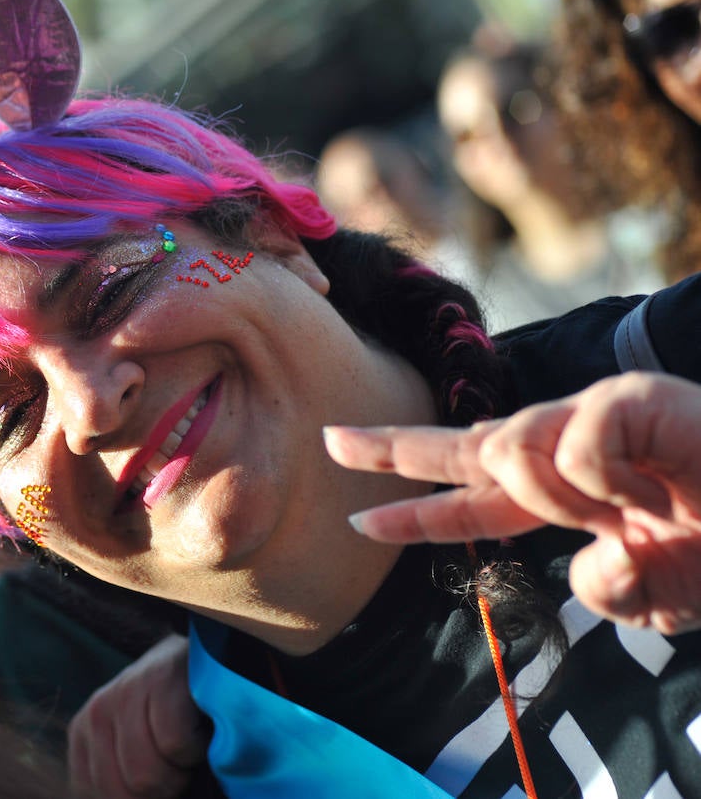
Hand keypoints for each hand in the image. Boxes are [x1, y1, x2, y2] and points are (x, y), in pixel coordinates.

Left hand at [68, 634, 208, 798]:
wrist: (205, 658)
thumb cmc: (177, 719)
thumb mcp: (140, 751)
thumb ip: (127, 780)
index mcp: (83, 738)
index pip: (103, 797)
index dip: (143, 797)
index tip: (161, 770)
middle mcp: (95, 715)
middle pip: (124, 793)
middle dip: (162, 788)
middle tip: (177, 760)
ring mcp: (122, 694)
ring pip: (146, 776)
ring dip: (181, 771)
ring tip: (188, 740)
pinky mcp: (156, 680)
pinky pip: (174, 746)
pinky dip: (197, 748)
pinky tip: (199, 726)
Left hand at [327, 372, 700, 633]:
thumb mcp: (659, 593)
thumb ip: (609, 591)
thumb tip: (584, 561)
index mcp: (567, 495)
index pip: (475, 502)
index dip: (419, 511)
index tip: (362, 522)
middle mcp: (568, 446)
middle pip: (462, 445)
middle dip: (393, 447)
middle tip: (331, 441)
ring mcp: (594, 414)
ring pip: (511, 450)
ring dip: (553, 497)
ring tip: (625, 512)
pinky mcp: (625, 396)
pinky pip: (570, 447)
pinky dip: (600, 483)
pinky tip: (648, 487)